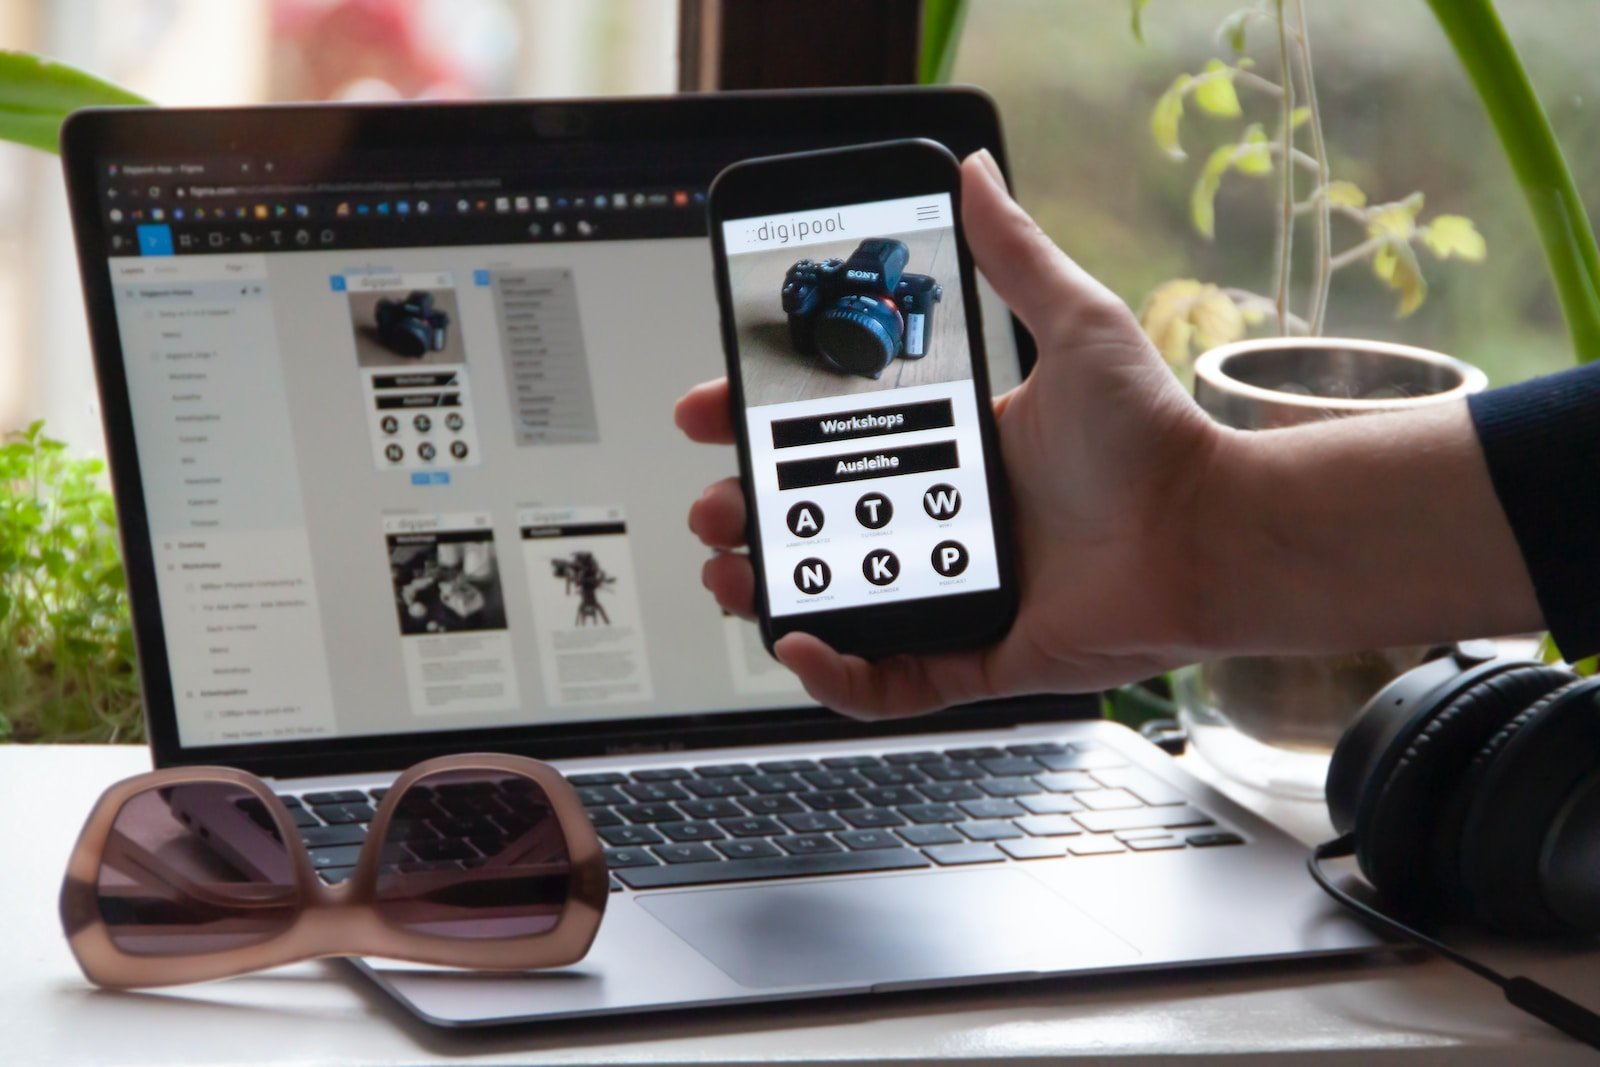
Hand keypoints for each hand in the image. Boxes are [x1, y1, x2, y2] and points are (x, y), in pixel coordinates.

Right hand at [676, 149, 1226, 717]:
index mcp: (951, 451)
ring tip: (730, 573)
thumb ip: (1016, 254)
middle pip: (815, 525)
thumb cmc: (1157, 438)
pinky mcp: (976, 654)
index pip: (830, 440)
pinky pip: (891, 682)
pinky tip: (799, 640)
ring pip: (836, 602)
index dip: (759, 429)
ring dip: (770, 592)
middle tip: (715, 505)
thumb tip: (975, 171)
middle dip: (746, 516)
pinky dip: (835, 676)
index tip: (708, 412)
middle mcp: (943, 521)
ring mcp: (955, 590)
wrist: (1213, 533)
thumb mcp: (1076, 325)